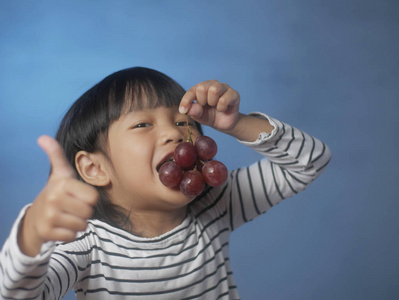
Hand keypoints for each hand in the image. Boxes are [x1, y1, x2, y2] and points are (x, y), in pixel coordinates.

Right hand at [18, 136, 98, 255]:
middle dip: (84, 212)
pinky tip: (61, 226)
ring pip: (82, 225)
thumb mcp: (59, 173)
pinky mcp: (47, 232)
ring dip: (78, 223)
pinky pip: (72, 236)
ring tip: (67, 216)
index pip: (93, 197)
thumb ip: (56, 155)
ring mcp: (49, 217)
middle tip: (72, 207)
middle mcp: (54, 199)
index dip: (88, 198)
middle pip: (89, 212)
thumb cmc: (55, 193)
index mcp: (62, 183)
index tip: (78, 196)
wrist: (35, 217)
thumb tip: (43, 137)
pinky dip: (70, 233)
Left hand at [179, 80, 240, 131]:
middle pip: (202, 88)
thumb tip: (188, 109)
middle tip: (207, 106)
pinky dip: (221, 107)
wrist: (225, 124)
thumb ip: (193, 112)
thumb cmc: (211, 116)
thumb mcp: (199, 116)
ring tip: (215, 106)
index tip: (183, 110)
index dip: (186, 100)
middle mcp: (212, 84)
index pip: (191, 91)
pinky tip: (223, 109)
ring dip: (212, 102)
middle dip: (202, 101)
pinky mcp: (234, 94)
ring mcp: (224, 87)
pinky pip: (224, 99)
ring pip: (214, 90)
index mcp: (201, 88)